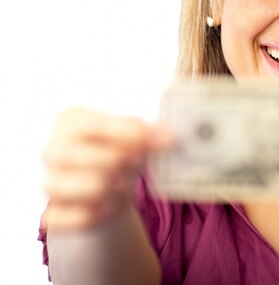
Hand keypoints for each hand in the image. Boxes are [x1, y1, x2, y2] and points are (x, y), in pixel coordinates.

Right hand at [43, 108, 170, 229]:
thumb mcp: (134, 136)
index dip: (125, 134)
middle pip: (77, 156)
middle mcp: (52, 150)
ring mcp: (49, 182)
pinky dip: (98, 214)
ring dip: (108, 187)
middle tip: (139, 162)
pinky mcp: (52, 215)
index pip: (91, 125)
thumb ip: (148, 133)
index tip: (156, 140)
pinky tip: (112, 205)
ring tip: (125, 183)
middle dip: (115, 160)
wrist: (109, 188)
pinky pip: (74, 218)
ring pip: (73, 188)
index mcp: (70, 121)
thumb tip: (168, 137)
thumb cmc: (121, 152)